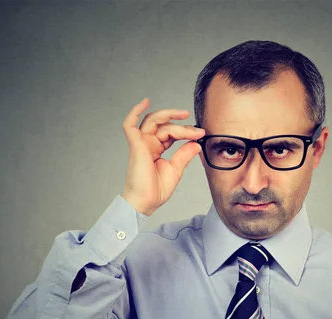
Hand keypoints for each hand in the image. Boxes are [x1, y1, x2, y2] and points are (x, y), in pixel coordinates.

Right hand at [120, 97, 205, 215]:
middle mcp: (148, 143)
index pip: (170, 133)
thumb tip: (196, 143)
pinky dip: (135, 112)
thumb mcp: (176, 169)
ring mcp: (141, 143)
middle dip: (181, 125)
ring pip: (153, 121)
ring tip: (183, 115)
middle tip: (196, 128)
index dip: (185, 131)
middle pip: (164, 125)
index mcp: (156, 148)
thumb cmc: (156, 190)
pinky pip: (130, 124)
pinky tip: (144, 102)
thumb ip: (184, 154)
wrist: (146, 202)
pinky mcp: (136, 146)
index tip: (200, 134)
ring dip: (168, 116)